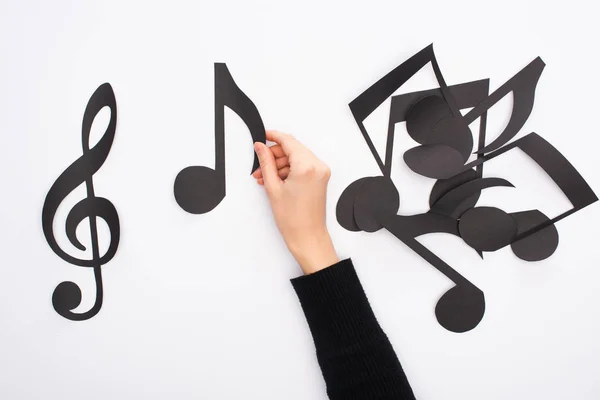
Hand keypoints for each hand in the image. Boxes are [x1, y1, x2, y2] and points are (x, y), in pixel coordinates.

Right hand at [253, 130, 338, 273]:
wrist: (307, 237)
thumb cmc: (293, 219)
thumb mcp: (273, 187)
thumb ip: (266, 163)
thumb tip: (261, 147)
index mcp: (307, 166)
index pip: (288, 141)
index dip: (273, 136)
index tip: (263, 136)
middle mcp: (318, 166)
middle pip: (293, 148)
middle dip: (274, 155)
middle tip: (260, 164)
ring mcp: (321, 172)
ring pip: (297, 157)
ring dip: (280, 164)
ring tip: (264, 177)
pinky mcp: (321, 178)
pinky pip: (302, 166)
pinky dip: (289, 170)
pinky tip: (275, 180)